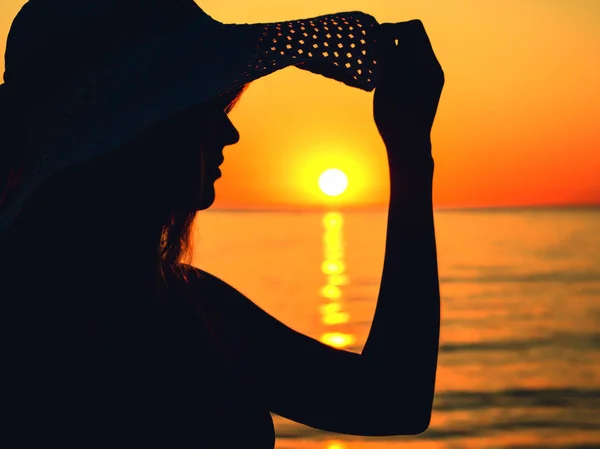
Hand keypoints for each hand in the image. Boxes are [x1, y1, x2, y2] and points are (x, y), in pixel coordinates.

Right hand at [373, 20, 444, 159]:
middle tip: (378, 53)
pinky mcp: (430, 87)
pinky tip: (391, 80)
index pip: (411, 29)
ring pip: (415, 52)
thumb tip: (383, 33)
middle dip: (395, 40)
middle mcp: (433, 68)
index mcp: (425, 64)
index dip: (391, 30)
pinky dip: (403, 65)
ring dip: (398, 53)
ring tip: (382, 69)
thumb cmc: (395, 117)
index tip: (375, 43)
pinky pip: (417, 66)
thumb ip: (387, 54)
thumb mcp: (386, 82)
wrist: (410, 146)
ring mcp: (433, 78)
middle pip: (415, 38)